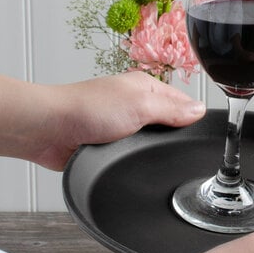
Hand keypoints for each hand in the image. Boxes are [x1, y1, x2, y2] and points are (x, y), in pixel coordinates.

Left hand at [0, 71, 205, 169]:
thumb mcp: (140, 105)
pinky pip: (134, 156)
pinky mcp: (111, 147)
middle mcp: (135, 105)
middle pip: (170, 124)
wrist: (48, 130)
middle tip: (182, 148)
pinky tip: (138, 164)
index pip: (182, 102)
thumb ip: (172, 109)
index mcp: (145, 88)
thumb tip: (200, 110)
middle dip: (174, 137)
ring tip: (158, 157)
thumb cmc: (85, 108)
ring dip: (152, 151)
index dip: (194, 117)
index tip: (205, 131)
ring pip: (152, 143)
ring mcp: (123, 127)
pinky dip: (136, 161)